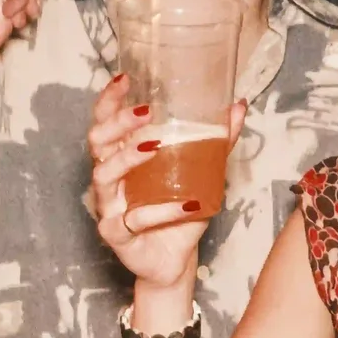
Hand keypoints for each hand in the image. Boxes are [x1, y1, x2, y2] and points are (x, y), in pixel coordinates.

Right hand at [86, 76, 243, 291]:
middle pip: (98, 143)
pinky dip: (162, 211)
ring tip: (155, 145)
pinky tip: (188, 206)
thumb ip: (217, 141)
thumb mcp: (202, 172)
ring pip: (104, 176)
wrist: (176, 259)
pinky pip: (133, 220)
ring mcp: (109, 207)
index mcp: (122, 158)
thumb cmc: (180, 211)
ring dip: (128, 157)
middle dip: (118, 123)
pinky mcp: (116, 235)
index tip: (125, 78)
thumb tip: (238, 106)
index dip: (109, 101)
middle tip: (146, 111)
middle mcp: (109, 179)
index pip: (105, 123)